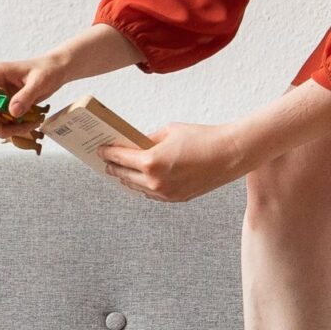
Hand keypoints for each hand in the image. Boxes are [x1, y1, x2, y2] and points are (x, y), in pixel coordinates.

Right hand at [0, 55, 69, 143]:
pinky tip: (27, 124)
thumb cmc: (48, 69)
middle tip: (13, 129)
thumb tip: (12, 113)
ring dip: (3, 128)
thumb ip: (26, 96)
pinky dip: (10, 127)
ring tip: (27, 126)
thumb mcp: (40, 82)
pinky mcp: (3, 104)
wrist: (56, 70)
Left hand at [97, 122, 249, 202]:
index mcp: (150, 162)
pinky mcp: (177, 199)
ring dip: (126, 178)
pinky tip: (139, 178)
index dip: (106, 152)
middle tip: (105, 159)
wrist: (231, 154)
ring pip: (137, 187)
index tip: (99, 149)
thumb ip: (147, 140)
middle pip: (124, 175)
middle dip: (112, 166)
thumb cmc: (201, 137)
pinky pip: (152, 193)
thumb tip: (132, 145)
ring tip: (119, 169)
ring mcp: (166, 194)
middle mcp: (155, 182)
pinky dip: (143, 185)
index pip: (119, 158)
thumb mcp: (168, 131)